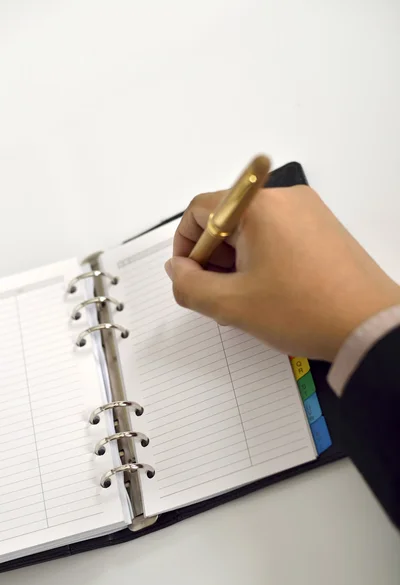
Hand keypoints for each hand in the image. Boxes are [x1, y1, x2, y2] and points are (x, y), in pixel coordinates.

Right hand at [165, 185, 399, 360]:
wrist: (368, 326)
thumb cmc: (303, 311)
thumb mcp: (232, 305)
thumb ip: (189, 286)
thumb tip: (178, 269)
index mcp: (258, 206)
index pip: (200, 210)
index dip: (185, 244)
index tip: (189, 275)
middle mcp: (284, 198)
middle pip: (227, 217)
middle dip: (213, 255)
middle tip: (218, 292)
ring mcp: (308, 211)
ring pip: (253, 228)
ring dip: (237, 258)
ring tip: (246, 296)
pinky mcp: (323, 227)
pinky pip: (278, 233)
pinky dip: (263, 256)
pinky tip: (270, 289)